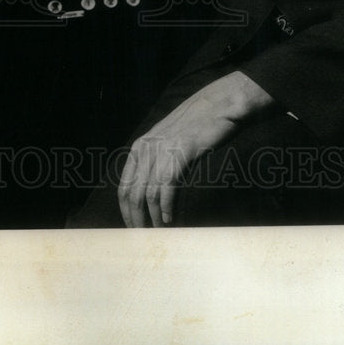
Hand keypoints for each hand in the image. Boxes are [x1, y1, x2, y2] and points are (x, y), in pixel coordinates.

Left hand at [117, 71, 273, 227]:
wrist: (219, 104)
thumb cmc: (196, 126)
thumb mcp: (169, 142)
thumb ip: (158, 162)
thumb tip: (153, 194)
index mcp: (140, 147)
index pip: (124, 187)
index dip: (126, 212)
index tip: (133, 229)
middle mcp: (146, 148)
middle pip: (132, 194)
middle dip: (136, 220)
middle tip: (143, 240)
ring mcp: (162, 149)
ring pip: (148, 194)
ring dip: (151, 219)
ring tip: (158, 235)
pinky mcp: (179, 152)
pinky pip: (166, 187)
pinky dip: (166, 208)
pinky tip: (169, 220)